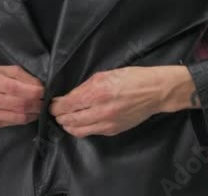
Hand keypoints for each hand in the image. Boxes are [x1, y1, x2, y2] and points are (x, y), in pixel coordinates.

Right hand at [0, 65, 43, 126]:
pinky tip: (31, 113)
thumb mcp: (0, 69)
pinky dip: (26, 118)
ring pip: (18, 116)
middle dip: (37, 103)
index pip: (15, 88)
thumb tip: (38, 84)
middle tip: (45, 100)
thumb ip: (20, 75)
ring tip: (40, 107)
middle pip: (19, 104)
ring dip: (34, 113)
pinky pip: (14, 122)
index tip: (43, 90)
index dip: (33, 91)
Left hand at [49, 66, 178, 137]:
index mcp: (97, 93)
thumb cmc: (132, 78)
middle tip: (57, 111)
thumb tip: (70, 96)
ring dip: (68, 125)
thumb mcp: (106, 74)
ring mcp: (107, 123)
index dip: (55, 106)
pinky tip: (82, 122)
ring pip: (77, 131)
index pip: (67, 105)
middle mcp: (100, 111)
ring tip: (66, 119)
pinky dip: (82, 128)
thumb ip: (86, 86)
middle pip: (69, 120)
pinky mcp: (112, 131)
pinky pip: (91, 133)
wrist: (155, 92)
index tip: (53, 103)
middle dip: (59, 116)